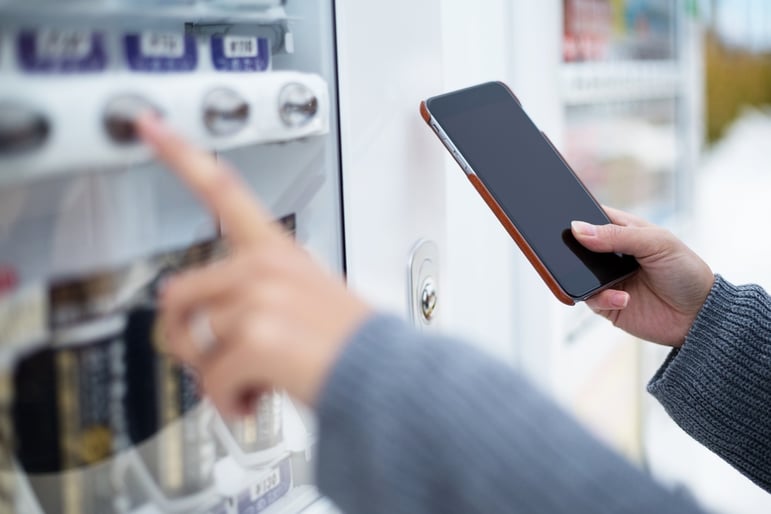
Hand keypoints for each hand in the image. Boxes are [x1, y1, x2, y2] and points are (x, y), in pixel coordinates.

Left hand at [137, 114, 372, 415]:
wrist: (384, 376)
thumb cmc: (347, 343)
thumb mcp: (304, 298)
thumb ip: (250, 298)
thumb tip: (200, 329)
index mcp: (276, 250)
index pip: (223, 188)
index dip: (180, 153)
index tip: (150, 126)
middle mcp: (263, 267)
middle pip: (177, 295)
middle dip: (186, 339)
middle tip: (214, 360)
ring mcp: (258, 298)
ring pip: (193, 344)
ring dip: (216, 378)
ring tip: (251, 382)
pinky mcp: (255, 337)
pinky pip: (210, 380)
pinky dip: (226, 402)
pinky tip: (253, 400)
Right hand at [571, 207, 713, 346]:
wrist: (700, 316)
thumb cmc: (686, 272)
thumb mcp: (657, 243)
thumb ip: (617, 235)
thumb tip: (577, 229)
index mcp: (623, 231)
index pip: (591, 217)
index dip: (577, 216)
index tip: (563, 219)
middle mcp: (611, 254)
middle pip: (577, 246)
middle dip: (570, 249)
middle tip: (568, 252)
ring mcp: (607, 279)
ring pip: (576, 274)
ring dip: (582, 276)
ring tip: (602, 281)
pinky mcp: (607, 303)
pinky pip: (590, 299)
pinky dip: (602, 298)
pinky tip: (623, 298)